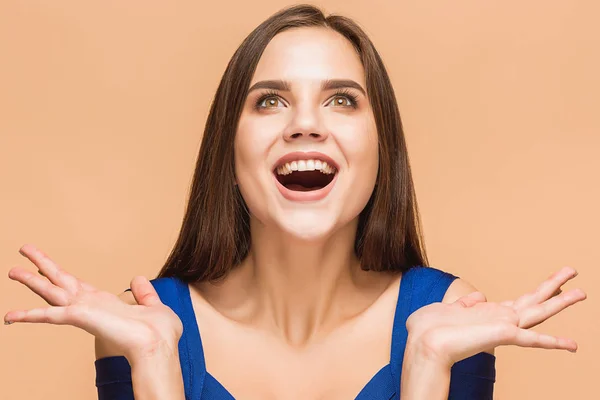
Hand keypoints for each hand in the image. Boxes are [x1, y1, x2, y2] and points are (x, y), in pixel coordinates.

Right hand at [4, 244, 182, 361]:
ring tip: (11, 270)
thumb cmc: (158, 333)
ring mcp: (84, 311)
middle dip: (41, 266)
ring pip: (51, 292)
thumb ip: (143, 293)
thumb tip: (138, 279)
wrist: (159, 345)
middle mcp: (90, 306)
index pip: (76, 284)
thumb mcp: (152, 305)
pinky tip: (11, 315)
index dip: (59, 273)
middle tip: (23, 249)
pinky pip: (51, 315)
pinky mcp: (82, 318)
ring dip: (31, 281)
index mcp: (103, 302)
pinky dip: (30, 315)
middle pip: (59, 281)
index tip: (44, 263)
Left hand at [405, 266, 586, 367]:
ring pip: (539, 312)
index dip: (539, 291)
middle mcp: (501, 321)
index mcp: (490, 314)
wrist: (423, 342)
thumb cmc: (430, 328)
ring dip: (561, 302)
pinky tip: (572, 345)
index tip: (555, 283)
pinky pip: (533, 340)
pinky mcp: (503, 335)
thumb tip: (479, 296)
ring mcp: (504, 328)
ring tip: (582, 291)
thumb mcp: (450, 309)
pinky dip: (553, 342)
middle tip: (573, 270)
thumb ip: (466, 304)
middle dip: (555, 287)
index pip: (520, 302)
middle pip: (535, 301)